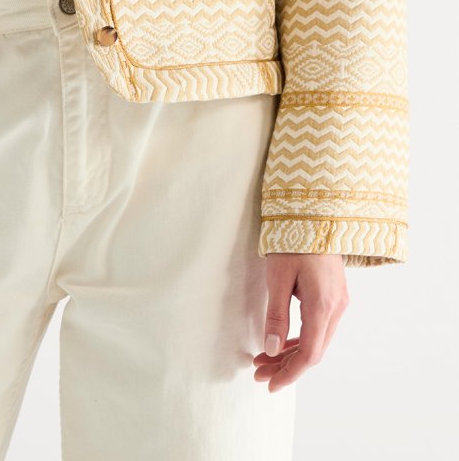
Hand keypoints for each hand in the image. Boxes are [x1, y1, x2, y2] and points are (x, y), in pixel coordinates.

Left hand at [252, 253, 348, 391]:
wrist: (316, 213)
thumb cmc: (293, 241)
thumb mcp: (278, 277)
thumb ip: (276, 314)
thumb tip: (271, 349)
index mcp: (322, 306)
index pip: (309, 354)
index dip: (289, 373)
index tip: (269, 384)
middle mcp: (336, 308)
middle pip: (313, 351)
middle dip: (286, 366)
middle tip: (258, 372)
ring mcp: (338, 301)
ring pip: (317, 340)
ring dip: (292, 353)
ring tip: (264, 359)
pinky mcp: (335, 295)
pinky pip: (320, 327)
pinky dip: (301, 338)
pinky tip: (283, 341)